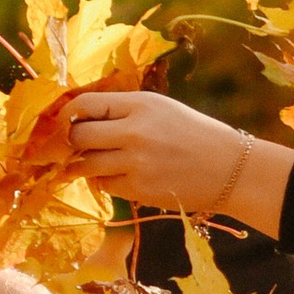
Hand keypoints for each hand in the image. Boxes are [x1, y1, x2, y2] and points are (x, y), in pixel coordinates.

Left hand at [68, 91, 291, 227]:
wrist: (230, 168)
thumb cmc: (195, 134)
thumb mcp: (161, 108)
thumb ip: (124, 111)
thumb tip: (80, 119)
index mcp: (141, 104)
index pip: (86, 104)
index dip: (67, 114)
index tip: (64, 122)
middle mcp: (134, 131)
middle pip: (78, 136)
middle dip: (70, 142)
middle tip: (72, 146)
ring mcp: (136, 163)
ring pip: (86, 165)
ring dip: (82, 165)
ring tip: (88, 163)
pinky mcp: (139, 189)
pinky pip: (104, 185)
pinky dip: (104, 182)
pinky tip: (117, 176)